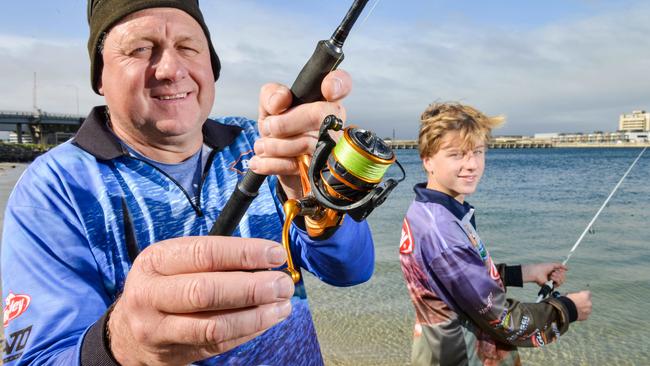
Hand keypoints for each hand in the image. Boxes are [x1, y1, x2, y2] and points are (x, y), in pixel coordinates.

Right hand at [108, 236, 293, 364]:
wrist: (128, 332)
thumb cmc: (165, 285)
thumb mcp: (176, 262)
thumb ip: (216, 258)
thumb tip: (269, 258)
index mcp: (155, 261)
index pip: (204, 253)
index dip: (245, 254)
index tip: (276, 255)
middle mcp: (150, 294)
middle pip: (207, 292)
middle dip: (253, 287)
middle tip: (283, 284)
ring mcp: (159, 329)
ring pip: (215, 325)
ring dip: (257, 315)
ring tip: (282, 304)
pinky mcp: (174, 353)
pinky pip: (219, 344)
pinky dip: (249, 331)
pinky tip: (268, 319)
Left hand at [250, 69, 352, 198]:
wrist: (279, 164)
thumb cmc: (280, 130)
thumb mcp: (270, 108)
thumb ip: (271, 95)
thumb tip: (279, 101)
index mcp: (325, 101)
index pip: (342, 85)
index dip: (339, 84)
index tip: (328, 89)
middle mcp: (334, 123)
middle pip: (319, 114)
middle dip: (285, 122)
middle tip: (269, 127)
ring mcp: (330, 149)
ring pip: (307, 143)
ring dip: (274, 145)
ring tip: (262, 146)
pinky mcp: (319, 171)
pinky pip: (296, 166)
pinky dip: (271, 163)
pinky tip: (260, 161)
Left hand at [522, 262, 566, 286]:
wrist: (537, 272)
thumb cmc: (542, 268)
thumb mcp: (552, 265)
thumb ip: (560, 266)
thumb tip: (567, 268)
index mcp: (553, 273)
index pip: (562, 274)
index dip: (561, 271)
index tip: (557, 269)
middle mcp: (553, 278)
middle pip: (563, 277)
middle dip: (559, 274)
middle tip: (553, 272)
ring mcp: (552, 283)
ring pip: (562, 280)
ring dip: (557, 276)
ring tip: (551, 274)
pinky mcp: (551, 286)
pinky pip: (559, 283)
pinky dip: (556, 279)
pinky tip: (551, 277)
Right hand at [566, 290, 591, 320]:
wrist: (565, 311)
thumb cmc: (566, 301)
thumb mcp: (570, 295)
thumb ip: (576, 296)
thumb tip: (575, 297)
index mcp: (585, 295)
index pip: (588, 293)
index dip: (583, 294)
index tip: (580, 296)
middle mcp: (589, 302)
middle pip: (588, 301)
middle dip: (584, 302)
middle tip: (577, 303)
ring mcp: (588, 310)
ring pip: (587, 309)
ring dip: (583, 309)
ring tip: (575, 310)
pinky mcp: (586, 317)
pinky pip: (584, 315)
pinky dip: (581, 315)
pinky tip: (575, 314)